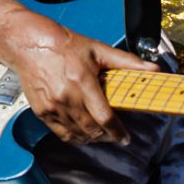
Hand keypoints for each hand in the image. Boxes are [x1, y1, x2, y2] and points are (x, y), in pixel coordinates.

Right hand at [0, 6, 157, 144]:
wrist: (30, 44)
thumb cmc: (64, 45)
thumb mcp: (99, 49)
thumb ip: (127, 62)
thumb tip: (153, 69)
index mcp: (83, 81)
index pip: (104, 118)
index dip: (117, 132)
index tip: (125, 138)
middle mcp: (67, 97)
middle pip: (92, 130)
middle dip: (107, 137)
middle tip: (115, 135)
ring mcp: (53, 106)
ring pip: (77, 135)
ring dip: (92, 138)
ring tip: (100, 133)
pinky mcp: (42, 111)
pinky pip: (62, 133)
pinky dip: (75, 137)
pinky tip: (82, 132)